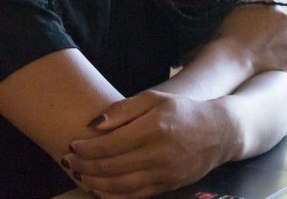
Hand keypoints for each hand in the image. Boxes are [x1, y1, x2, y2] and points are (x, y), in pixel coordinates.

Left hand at [62, 90, 229, 197]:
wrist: (218, 132)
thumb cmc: (182, 111)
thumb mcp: (154, 99)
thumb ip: (123, 109)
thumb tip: (94, 124)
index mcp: (153, 128)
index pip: (110, 144)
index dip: (86, 148)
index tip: (72, 145)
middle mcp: (158, 154)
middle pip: (111, 167)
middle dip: (85, 166)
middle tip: (68, 161)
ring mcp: (163, 173)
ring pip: (120, 186)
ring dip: (94, 183)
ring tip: (79, 175)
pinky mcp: (167, 186)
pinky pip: (134, 196)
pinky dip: (113, 196)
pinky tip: (98, 190)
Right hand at [218, 3, 286, 73]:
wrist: (231, 56)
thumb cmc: (229, 32)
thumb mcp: (237, 9)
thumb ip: (252, 2)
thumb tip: (262, 0)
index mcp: (271, 6)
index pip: (280, 8)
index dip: (275, 17)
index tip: (268, 24)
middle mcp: (284, 19)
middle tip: (280, 35)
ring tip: (283, 48)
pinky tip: (281, 63)